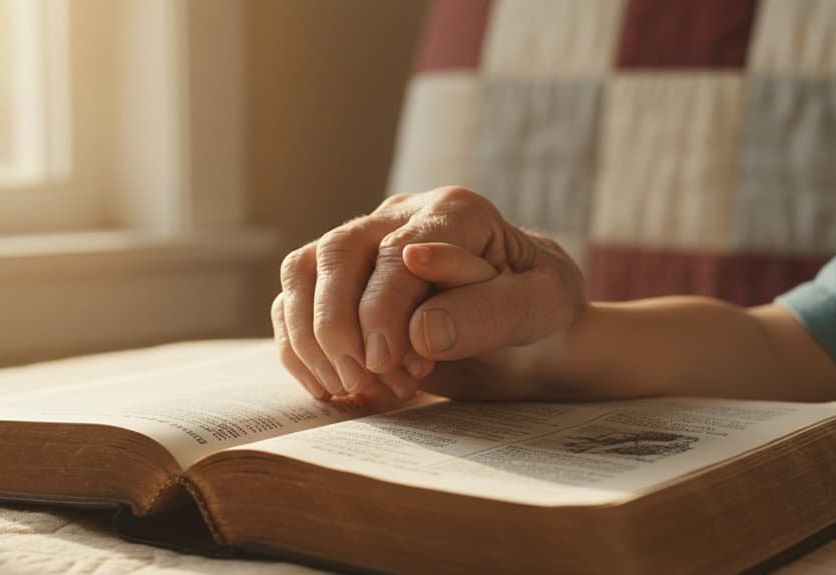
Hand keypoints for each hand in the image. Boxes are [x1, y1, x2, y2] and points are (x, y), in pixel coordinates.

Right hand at [271, 186, 585, 400]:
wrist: (529, 321)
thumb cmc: (538, 305)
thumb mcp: (542, 306)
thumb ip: (490, 312)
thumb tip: (421, 330)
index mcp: (455, 211)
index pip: (396, 252)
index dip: (382, 310)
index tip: (386, 363)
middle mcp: (400, 215)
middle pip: (336, 252)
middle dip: (337, 325)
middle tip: (362, 380)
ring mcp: (365, 241)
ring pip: (304, 270)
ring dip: (311, 336)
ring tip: (349, 387)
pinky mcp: (343, 278)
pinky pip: (293, 300)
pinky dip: (298, 346)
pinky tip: (331, 386)